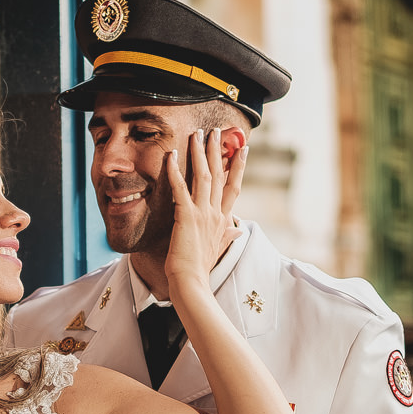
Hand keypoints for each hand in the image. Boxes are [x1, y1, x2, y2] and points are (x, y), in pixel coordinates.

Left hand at [163, 130, 246, 295]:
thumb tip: (240, 228)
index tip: (243, 150)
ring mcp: (202, 213)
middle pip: (219, 175)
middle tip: (216, 131)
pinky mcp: (186, 216)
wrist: (191, 282)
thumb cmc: (201, 268)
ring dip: (200, 153)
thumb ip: (229, 234)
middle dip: (218, 151)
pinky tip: (170, 155)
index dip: (238, 167)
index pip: (234, 187)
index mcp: (223, 219)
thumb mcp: (219, 248)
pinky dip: (174, 170)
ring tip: (197, 134)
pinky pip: (180, 188)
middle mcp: (215, 213)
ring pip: (203, 175)